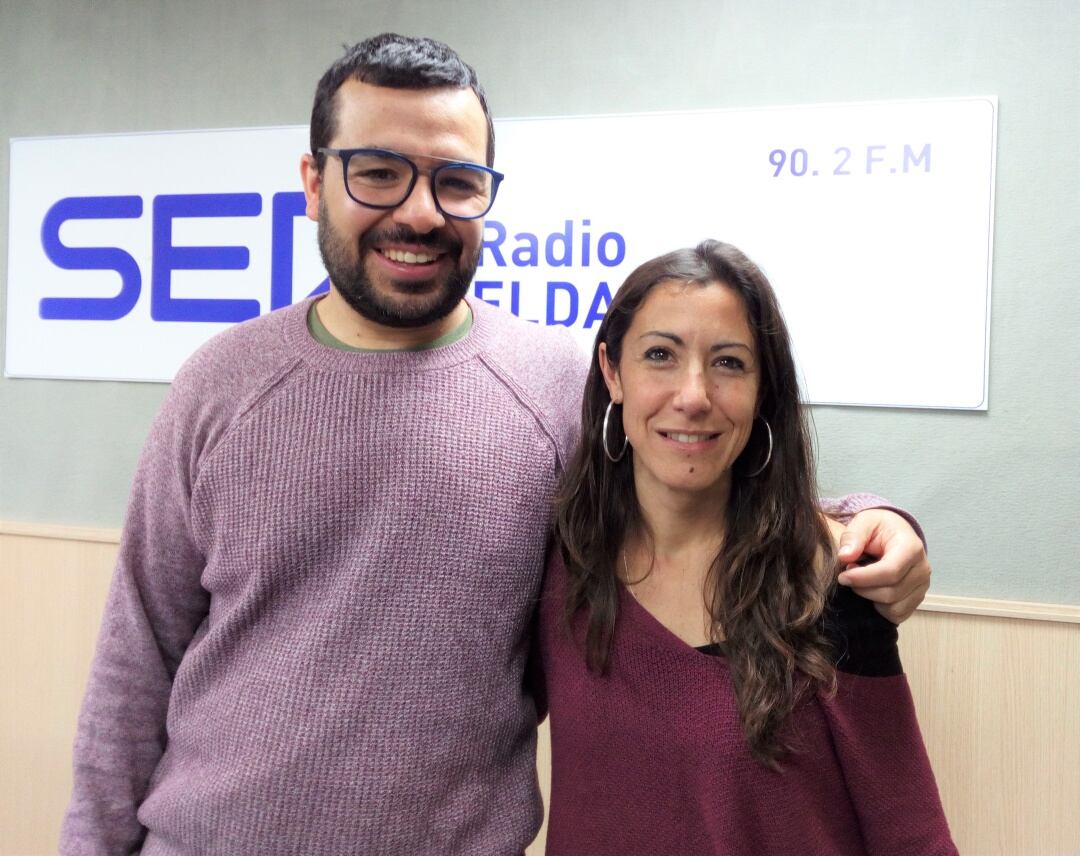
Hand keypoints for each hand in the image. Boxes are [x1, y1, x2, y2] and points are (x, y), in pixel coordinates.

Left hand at [835, 509, 929, 623]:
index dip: (863, 578)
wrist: (895, 534)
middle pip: (890, 593)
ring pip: (893, 607)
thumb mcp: (863, 522)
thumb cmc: (878, 528)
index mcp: (911, 548)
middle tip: (847, 575)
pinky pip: (897, 614)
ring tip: (860, 580)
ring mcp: (922, 586)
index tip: (842, 576)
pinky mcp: (917, 599)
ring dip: (869, 598)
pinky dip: (879, 607)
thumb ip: (853, 536)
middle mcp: (922, 569)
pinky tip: (871, 590)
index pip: (890, 572)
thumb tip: (844, 556)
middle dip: (862, 588)